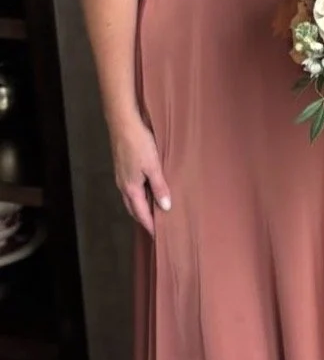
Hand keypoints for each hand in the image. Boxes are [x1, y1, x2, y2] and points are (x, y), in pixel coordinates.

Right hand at [111, 118, 170, 234]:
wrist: (122, 124)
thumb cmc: (139, 144)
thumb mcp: (153, 166)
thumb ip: (159, 187)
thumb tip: (165, 207)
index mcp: (131, 188)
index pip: (141, 213)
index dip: (149, 225)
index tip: (158, 236)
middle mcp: (123, 186)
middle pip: (133, 209)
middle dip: (143, 219)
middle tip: (155, 228)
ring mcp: (121, 177)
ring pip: (131, 199)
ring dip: (140, 207)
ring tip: (153, 212)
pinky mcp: (122, 169)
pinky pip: (131, 189)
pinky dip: (138, 196)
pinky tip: (147, 191)